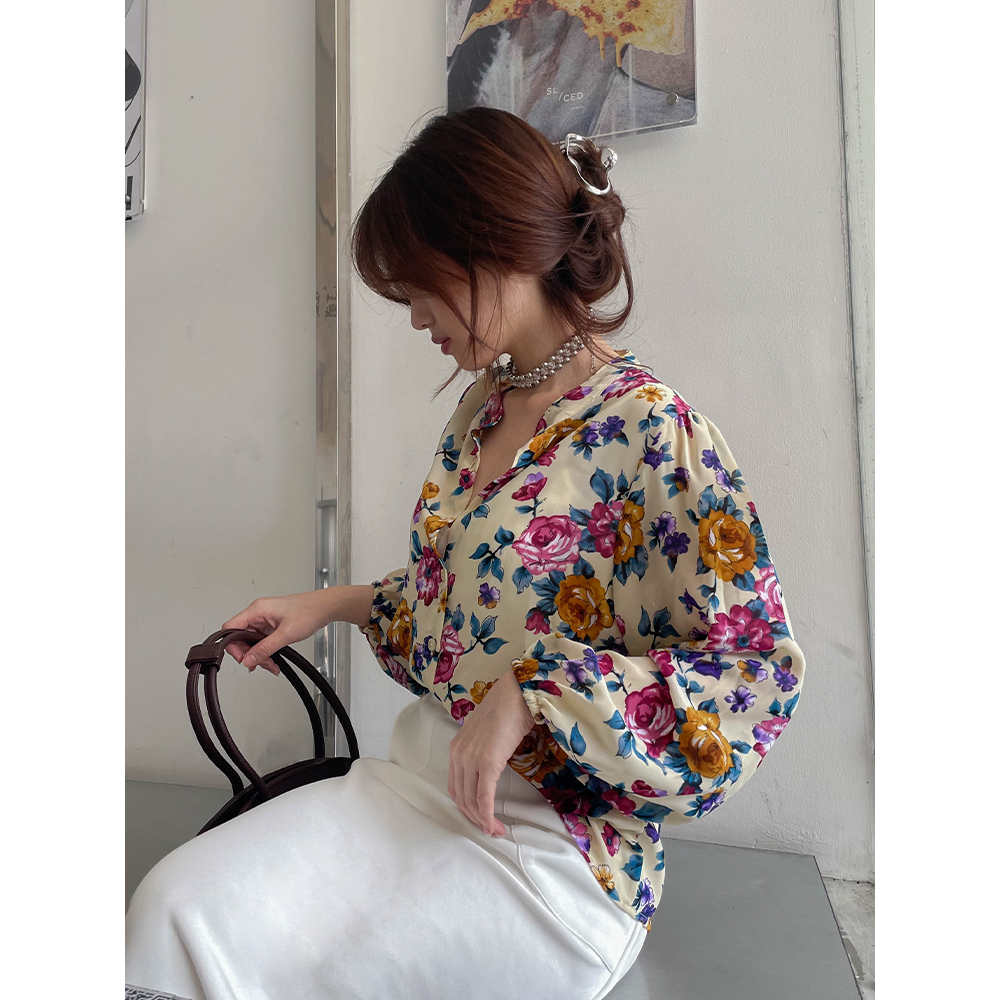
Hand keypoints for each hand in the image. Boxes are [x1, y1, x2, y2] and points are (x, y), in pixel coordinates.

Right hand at [221, 590, 334, 674]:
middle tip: (261, 664)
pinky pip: (262, 641)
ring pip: (252, 642)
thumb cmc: (309, 612)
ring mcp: (265, 619)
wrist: (325, 607)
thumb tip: (249, 659)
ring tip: (271, 665)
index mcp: (257, 610)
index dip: (232, 645)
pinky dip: (266, 652)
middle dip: (250, 654)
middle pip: (241, 637)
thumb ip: (265, 648)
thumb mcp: (286, 634)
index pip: (231, 627)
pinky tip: (273, 661)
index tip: (243, 658)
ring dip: (260, 655)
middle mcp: (258, 613)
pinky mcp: (272, 625)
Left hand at [447, 668, 535, 836]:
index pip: (455, 787)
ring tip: (496, 830)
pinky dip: (488, 815)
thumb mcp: (486, 734)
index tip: (479, 818)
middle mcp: (459, 754)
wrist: (516, 693)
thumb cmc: (507, 709)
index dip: (466, 807)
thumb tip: (490, 770)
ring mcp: (471, 759)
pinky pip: (484, 797)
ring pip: (471, 800)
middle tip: (490, 830)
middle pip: (461, 797)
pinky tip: (494, 824)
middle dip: (474, 818)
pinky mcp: (487, 763)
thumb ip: (482, 751)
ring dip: (483, 820)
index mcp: (456, 748)